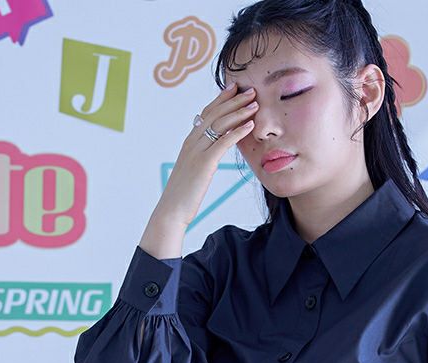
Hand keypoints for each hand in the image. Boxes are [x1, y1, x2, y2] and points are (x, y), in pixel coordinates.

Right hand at [154, 83, 258, 227]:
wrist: (172, 210)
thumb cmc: (184, 194)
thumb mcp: (193, 170)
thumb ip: (200, 157)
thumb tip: (208, 152)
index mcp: (190, 142)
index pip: (206, 113)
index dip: (221, 99)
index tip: (234, 88)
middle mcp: (192, 141)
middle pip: (215, 114)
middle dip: (233, 100)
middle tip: (251, 90)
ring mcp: (197, 151)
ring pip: (220, 124)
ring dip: (239, 112)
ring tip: (255, 104)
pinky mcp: (204, 163)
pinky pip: (223, 142)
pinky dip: (238, 131)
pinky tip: (250, 125)